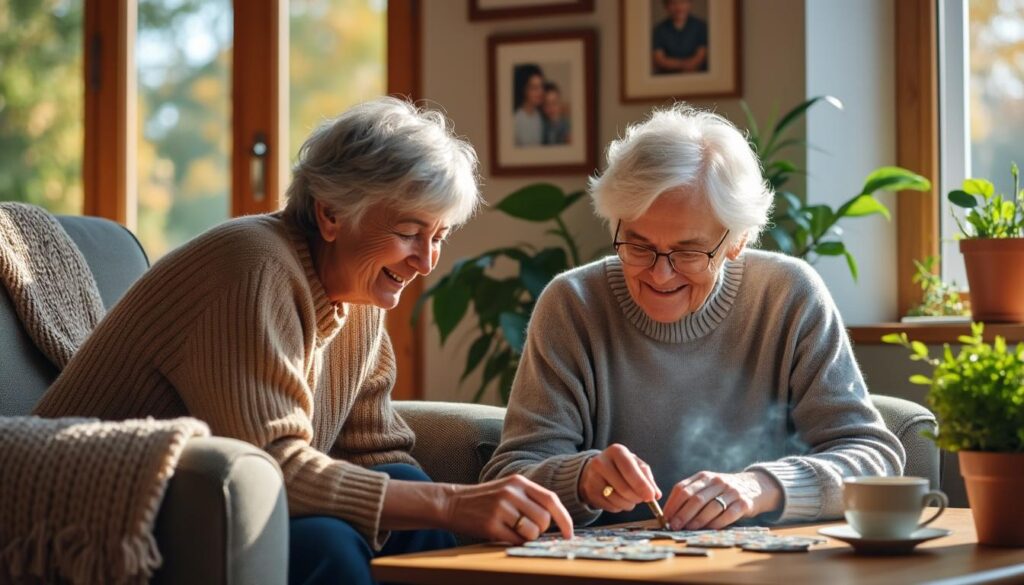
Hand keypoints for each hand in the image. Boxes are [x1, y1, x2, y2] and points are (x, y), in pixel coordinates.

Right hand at [443, 475, 573, 543]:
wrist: (452, 502)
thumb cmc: (485, 499)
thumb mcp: (508, 489)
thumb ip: (530, 499)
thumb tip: (557, 521)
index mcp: (518, 482)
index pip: (551, 500)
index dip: (565, 519)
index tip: (569, 534)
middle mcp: (511, 492)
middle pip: (544, 519)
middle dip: (541, 530)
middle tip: (527, 528)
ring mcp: (500, 508)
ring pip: (532, 532)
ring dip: (528, 537)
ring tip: (513, 530)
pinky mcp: (490, 525)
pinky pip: (516, 540)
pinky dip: (515, 542)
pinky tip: (504, 534)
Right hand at [578, 444, 660, 511]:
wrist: (597, 470)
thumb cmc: (622, 467)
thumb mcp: (636, 465)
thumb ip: (648, 478)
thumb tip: (656, 495)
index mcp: (616, 451)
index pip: (630, 470)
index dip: (642, 485)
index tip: (651, 497)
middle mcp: (601, 462)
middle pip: (624, 488)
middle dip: (637, 498)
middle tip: (642, 499)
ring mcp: (593, 478)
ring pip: (618, 500)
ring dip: (629, 504)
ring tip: (631, 498)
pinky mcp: (590, 492)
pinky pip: (611, 507)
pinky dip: (619, 507)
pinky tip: (619, 499)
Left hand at [663, 470, 781, 529]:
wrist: (755, 486)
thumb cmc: (724, 491)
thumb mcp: (708, 486)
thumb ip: (691, 495)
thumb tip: (670, 515)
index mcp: (704, 477)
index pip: (682, 488)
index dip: (672, 504)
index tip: (665, 518)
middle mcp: (717, 481)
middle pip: (695, 498)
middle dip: (682, 514)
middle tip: (673, 526)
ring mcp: (731, 491)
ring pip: (710, 507)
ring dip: (697, 521)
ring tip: (688, 529)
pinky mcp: (744, 503)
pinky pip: (728, 514)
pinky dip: (716, 523)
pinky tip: (708, 529)